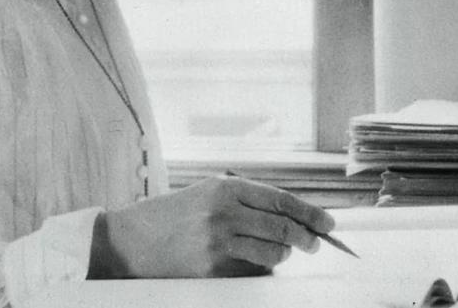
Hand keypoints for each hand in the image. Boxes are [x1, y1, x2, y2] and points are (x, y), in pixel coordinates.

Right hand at [89, 175, 333, 278]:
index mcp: (224, 187)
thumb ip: (244, 200)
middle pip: (283, 226)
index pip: (280, 199)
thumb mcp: (205, 194)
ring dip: (285, 254)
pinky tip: (257, 262)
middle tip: (316, 243)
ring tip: (283, 252)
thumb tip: (289, 215)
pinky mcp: (212, 268)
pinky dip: (262, 268)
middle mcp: (223, 212)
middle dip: (306, 237)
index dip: (310, 212)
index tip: (328, 222)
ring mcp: (218, 242)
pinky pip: (252, 270)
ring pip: (273, 251)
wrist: (130, 240)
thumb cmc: (170, 215)